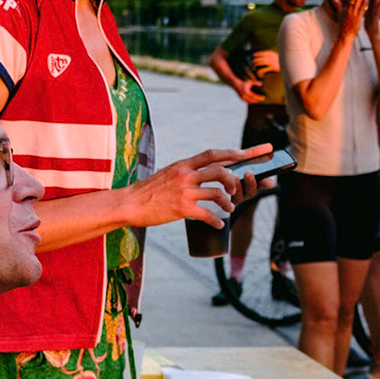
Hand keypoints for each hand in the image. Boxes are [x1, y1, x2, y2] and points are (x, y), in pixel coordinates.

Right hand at [123, 147, 269, 227]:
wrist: (129, 203)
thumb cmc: (149, 190)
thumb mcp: (168, 173)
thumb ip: (187, 171)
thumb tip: (205, 171)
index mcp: (184, 164)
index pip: (213, 154)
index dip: (235, 153)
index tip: (250, 153)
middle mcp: (185, 174)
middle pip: (220, 170)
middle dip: (236, 178)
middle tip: (241, 188)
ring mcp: (184, 191)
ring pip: (217, 193)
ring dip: (228, 202)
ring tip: (230, 208)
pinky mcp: (181, 208)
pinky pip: (207, 214)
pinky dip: (217, 220)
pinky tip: (219, 225)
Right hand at [235, 80, 265, 104]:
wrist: (237, 84)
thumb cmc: (244, 83)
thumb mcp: (250, 82)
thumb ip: (256, 83)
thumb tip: (261, 84)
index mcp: (246, 92)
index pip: (254, 96)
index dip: (259, 97)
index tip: (263, 98)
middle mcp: (244, 96)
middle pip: (252, 100)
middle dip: (258, 100)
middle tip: (262, 99)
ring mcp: (242, 98)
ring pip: (250, 102)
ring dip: (255, 102)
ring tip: (259, 100)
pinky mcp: (242, 99)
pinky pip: (248, 102)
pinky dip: (252, 102)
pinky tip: (255, 101)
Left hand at [251, 50, 279, 74]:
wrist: (288, 65)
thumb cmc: (281, 62)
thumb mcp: (276, 57)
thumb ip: (271, 56)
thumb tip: (263, 56)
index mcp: (273, 54)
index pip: (265, 53)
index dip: (259, 53)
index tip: (254, 54)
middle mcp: (273, 57)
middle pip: (263, 57)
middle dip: (257, 59)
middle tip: (253, 60)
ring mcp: (273, 62)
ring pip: (264, 62)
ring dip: (258, 63)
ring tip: (255, 65)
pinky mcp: (274, 68)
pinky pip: (266, 69)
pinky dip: (262, 70)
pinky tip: (259, 71)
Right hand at [336, 0, 368, 39]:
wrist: (345, 35)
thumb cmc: (343, 25)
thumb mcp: (340, 13)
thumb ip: (338, 5)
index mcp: (345, 8)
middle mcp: (349, 9)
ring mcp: (353, 13)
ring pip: (357, 2)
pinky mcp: (357, 18)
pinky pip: (361, 10)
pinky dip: (363, 4)